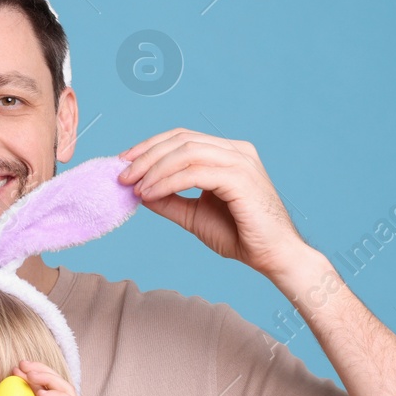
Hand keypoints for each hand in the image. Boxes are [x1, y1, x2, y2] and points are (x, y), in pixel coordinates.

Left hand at [0, 360, 107, 395]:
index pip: (38, 393)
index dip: (26, 380)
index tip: (9, 373)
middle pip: (51, 384)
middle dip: (37, 370)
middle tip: (19, 364)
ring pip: (62, 388)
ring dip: (47, 377)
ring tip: (30, 372)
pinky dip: (57, 395)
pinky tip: (43, 392)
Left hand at [118, 129, 308, 280]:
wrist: (273, 257)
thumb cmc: (240, 236)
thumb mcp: (194, 215)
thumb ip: (169, 200)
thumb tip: (138, 190)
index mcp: (228, 153)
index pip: (182, 138)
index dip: (150, 147)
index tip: (124, 163)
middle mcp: (236, 151)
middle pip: (181, 139)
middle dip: (146, 156)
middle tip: (122, 175)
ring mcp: (240, 162)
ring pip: (186, 152)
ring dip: (154, 168)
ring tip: (134, 187)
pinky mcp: (241, 178)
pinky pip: (195, 173)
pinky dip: (167, 182)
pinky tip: (150, 194)